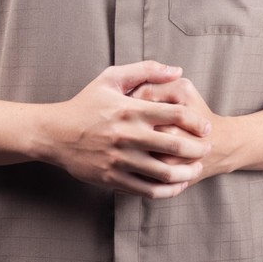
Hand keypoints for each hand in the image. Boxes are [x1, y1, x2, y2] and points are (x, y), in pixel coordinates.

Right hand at [39, 61, 211, 198]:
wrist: (55, 134)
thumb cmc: (86, 103)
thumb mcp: (111, 78)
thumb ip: (146, 70)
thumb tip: (178, 71)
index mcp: (130, 109)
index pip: (175, 114)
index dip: (196, 122)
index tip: (206, 127)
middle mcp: (127, 135)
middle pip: (176, 145)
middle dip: (198, 149)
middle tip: (207, 148)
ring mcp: (121, 160)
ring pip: (165, 172)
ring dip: (187, 173)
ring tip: (196, 169)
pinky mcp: (113, 179)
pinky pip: (148, 190)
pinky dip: (168, 190)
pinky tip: (177, 185)